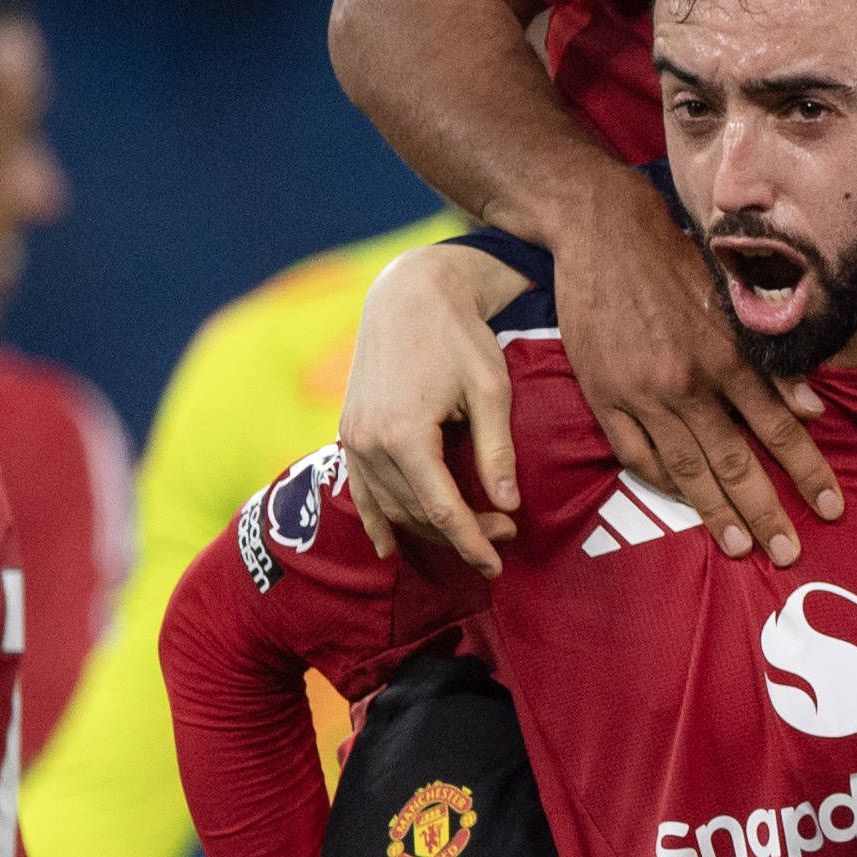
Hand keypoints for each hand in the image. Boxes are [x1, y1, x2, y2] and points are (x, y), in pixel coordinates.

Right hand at [331, 242, 533, 574]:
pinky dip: (376, 520)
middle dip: (460, 534)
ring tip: (469, 534)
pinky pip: (360, 490)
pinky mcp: (349, 432)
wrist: (409, 295)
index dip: (473, 541)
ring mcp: (354, 438)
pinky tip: (389, 548)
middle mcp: (370, 442)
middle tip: (503, 535)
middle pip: (417, 513)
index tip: (498, 561)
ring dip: (427, 529)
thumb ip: (497, 451)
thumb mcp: (491, 391)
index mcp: (406, 435)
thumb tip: (508, 505)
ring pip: (391, 507)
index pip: (443, 510)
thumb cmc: (458, 337)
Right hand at [551, 170, 838, 563]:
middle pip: (734, 463)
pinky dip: (663, 483)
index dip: (808, 472)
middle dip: (765, 513)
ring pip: (686, 469)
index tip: (830, 508)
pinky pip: (636, 456)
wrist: (600, 230)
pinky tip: (685, 501)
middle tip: (789, 554)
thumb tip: (814, 410)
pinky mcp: (603, 397)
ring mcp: (641, 394)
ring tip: (739, 547)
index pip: (779, 429)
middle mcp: (687, 383)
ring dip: (716, 513)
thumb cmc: (676, 259)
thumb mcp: (734, 298)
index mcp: (726, 355)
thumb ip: (773, 360)